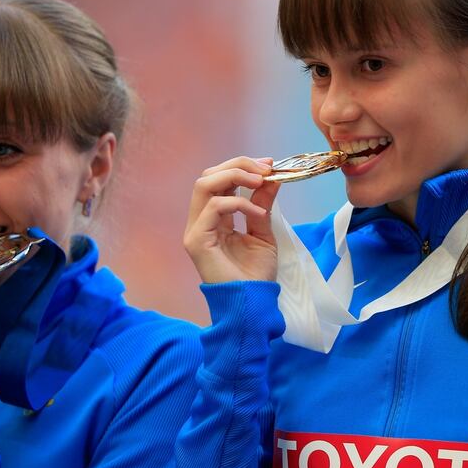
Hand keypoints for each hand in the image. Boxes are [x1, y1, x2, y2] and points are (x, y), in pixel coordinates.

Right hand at [184, 156, 281, 283]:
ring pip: (204, 185)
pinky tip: (258, 213)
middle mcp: (200, 221)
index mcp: (214, 218)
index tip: (269, 165)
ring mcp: (195, 230)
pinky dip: (239, 203)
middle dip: (238, 166)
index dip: (242, 167)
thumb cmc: (255, 274)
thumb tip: (271, 178)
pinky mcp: (197, 240)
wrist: (252, 302)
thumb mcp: (263, 231)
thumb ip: (262, 205)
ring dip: (235, 176)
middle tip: (265, 169)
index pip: (218, 181)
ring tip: (261, 181)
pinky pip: (213, 207)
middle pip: (208, 176)